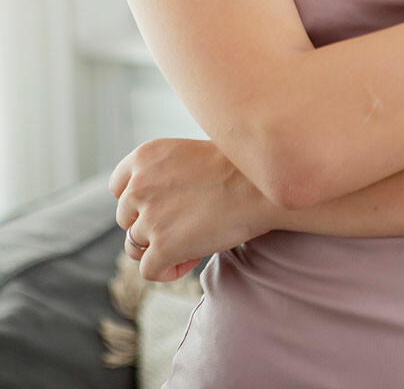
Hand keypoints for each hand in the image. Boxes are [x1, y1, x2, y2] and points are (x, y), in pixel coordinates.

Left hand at [108, 137, 280, 281]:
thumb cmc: (239, 168)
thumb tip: (156, 206)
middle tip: (186, 226)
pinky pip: (149, 271)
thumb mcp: (190, 154)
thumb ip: (164, 174)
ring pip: (134, 247)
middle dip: (151, 226)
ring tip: (192, 243)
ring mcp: (149, 218)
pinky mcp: (162, 247)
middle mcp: (139, 185)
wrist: (262, 185)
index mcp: (145, 156)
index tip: (161, 207)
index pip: (118, 187)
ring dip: (159, 249)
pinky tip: (193, 259)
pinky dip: (168, 271)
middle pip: (126, 219)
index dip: (137, 202)